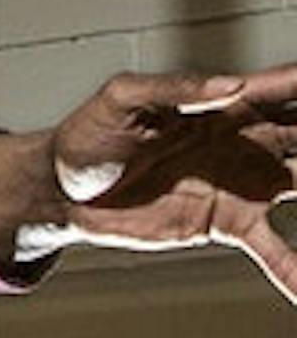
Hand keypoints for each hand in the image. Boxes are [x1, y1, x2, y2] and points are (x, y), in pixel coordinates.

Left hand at [0, 67, 296, 300]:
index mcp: (225, 103)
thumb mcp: (122, 101)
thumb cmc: (88, 134)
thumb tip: (230, 87)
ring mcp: (244, 182)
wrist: (62, 189)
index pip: (289, 89)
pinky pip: (278, 250)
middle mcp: (248, 139)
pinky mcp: (228, 223)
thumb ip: (175, 90)